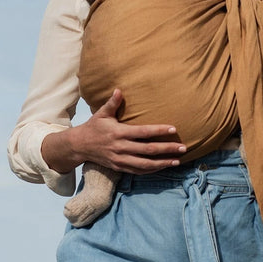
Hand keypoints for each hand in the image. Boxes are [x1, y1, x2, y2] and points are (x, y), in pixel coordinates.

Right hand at [41, 89, 186, 174]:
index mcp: (119, 133)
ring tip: (177, 161)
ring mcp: (120, 159)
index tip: (173, 129)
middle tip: (183, 148)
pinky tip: (163, 166)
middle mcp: (121, 147)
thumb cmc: (93, 127)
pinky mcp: (120, 167)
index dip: (159, 131)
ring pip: (146, 164)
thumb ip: (112, 103)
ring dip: (163, 163)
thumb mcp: (101, 114)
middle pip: (148, 150)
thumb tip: (119, 90)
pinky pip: (139, 171)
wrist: (79, 146)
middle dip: (167, 149)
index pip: (143, 132)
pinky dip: (152, 170)